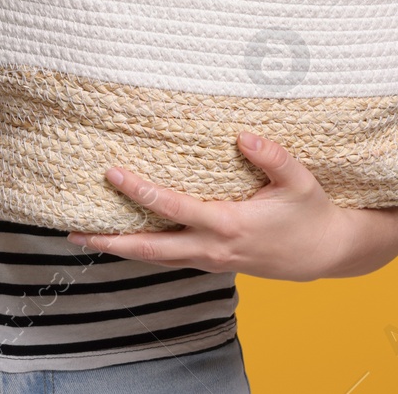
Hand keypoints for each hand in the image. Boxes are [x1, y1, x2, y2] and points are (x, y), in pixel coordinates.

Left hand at [65, 132, 397, 281]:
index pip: (174, 208)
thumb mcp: (299, 181)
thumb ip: (272, 157)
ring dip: (119, 249)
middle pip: (151, 249)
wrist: (325, 255)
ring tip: (83, 237)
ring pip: (155, 259)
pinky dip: (141, 251)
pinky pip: (168, 259)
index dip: (141, 191)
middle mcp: (212, 248)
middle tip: (73, 232)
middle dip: (110, 240)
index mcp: (229, 224)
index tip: (112, 173)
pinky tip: (122, 240)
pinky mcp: (211, 263)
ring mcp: (210, 260)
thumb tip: (243, 134)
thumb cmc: (310, 214)